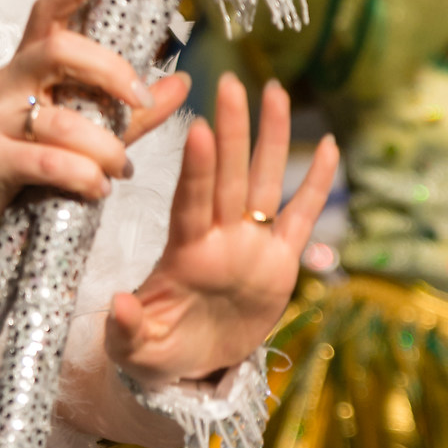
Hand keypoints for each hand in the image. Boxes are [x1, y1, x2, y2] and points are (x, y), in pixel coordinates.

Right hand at [0, 0, 189, 235]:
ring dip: (105, 147)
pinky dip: (83, 176)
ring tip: (122, 169)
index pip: (47, 13)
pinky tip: (98, 188)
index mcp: (31, 64)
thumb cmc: (40, 159)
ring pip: (62, 121)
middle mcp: (8, 82)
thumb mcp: (92, 129)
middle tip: (142, 100)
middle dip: (110, 73)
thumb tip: (182, 82)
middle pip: (59, 52)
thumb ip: (133, 110)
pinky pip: (47, 162)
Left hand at [105, 73, 335, 385]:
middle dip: (233, 130)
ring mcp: (251, 245)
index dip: (198, 170)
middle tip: (231, 82)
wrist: (189, 365)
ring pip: (264, 182)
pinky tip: (329, 147)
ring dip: (272, 139)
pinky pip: (301, 215)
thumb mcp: (134, 349)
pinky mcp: (280, 261)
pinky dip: (316, 184)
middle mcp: (219, 238)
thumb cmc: (155, 350)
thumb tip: (118, 304)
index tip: (201, 130)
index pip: (192, 202)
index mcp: (184, 254)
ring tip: (277, 91)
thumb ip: (126, 328)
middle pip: (229, 176)